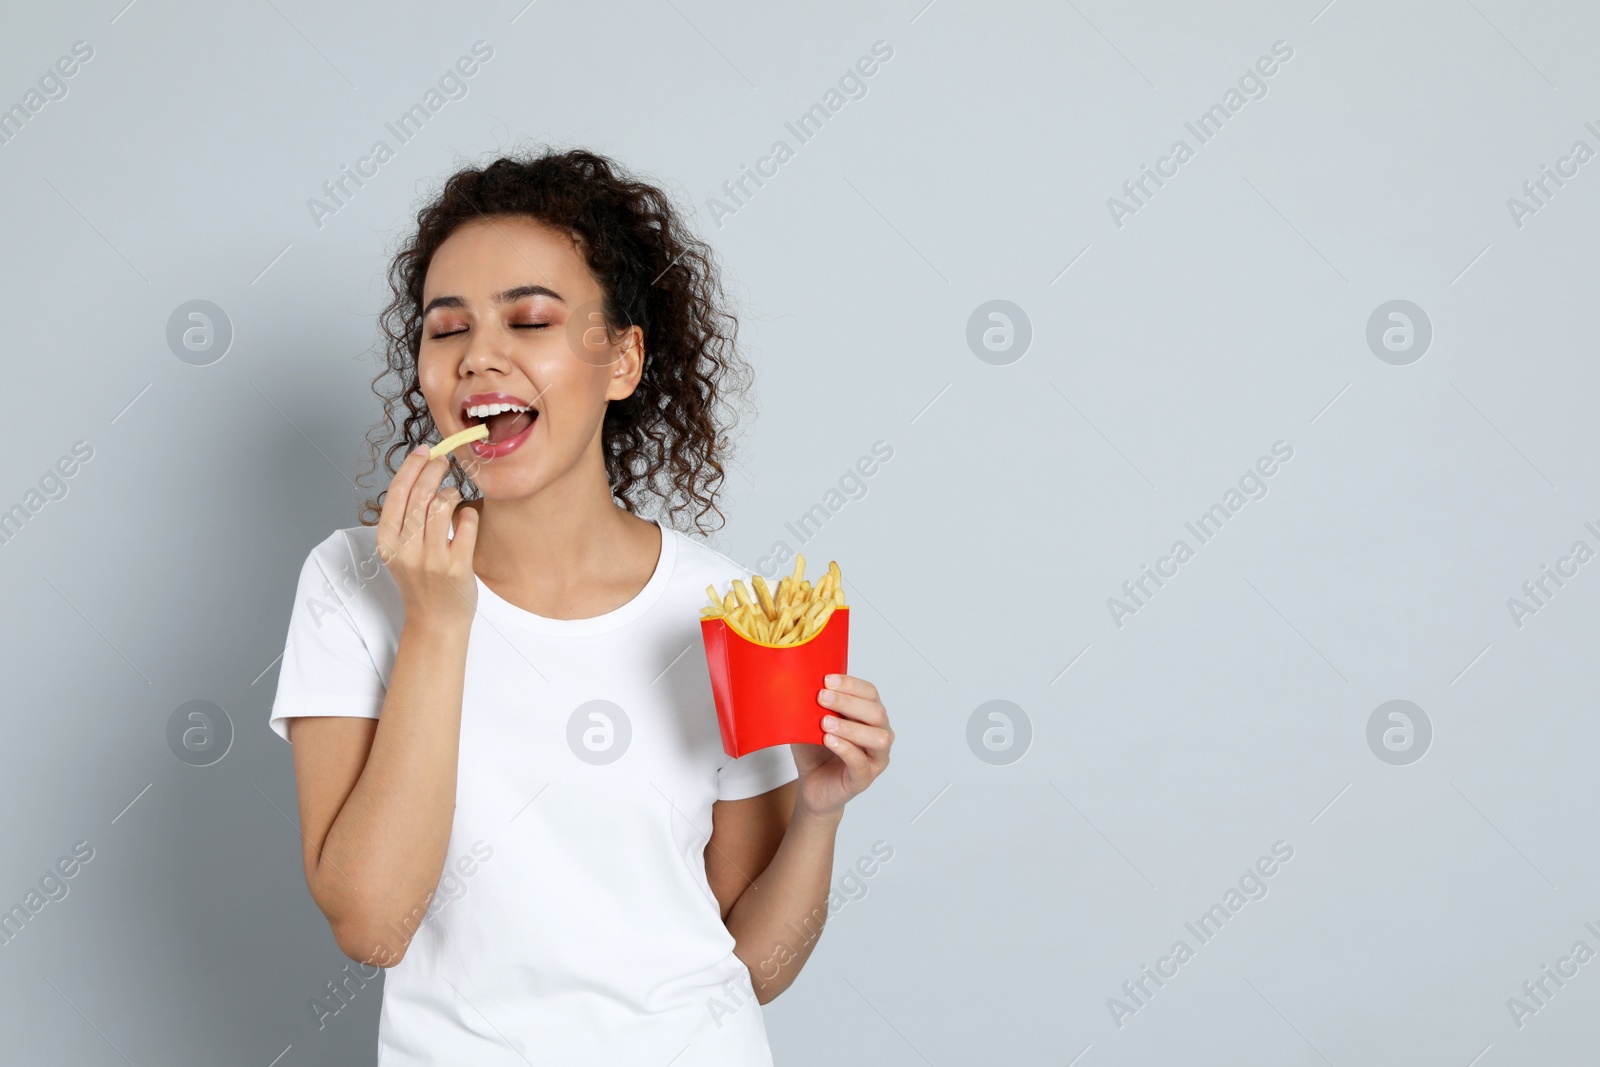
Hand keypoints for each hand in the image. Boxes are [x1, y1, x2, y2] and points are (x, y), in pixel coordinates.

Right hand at [375, 445, 479, 631]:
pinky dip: (469, 514)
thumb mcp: (399, 551)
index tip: (424, 451)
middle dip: (434, 470)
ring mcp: (431, 559)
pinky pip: (466, 524)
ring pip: (442, 505)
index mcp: (387, 542)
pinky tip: (468, 516)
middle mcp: (405, 549)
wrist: (434, 622)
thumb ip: (404, 519)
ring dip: (451, 492)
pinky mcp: (456, 567)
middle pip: (420, 494)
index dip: (411, 467)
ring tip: (453, 495)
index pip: (396, 493)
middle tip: (444, 461)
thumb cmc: (420, 581)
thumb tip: (418, 474)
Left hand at [791, 674, 891, 817]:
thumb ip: (812, 705)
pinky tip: (829, 740)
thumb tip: (800, 683)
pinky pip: (861, 762)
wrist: (811, 786)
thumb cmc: (815, 751)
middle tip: (822, 697)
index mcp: (869, 715)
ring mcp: (875, 758)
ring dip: (850, 727)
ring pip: (878, 738)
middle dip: (848, 702)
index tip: (827, 680)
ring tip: (825, 722)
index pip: (870, 693)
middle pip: (876, 712)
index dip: (851, 684)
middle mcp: (880, 734)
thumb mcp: (810, 723)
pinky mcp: (864, 778)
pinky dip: (845, 749)